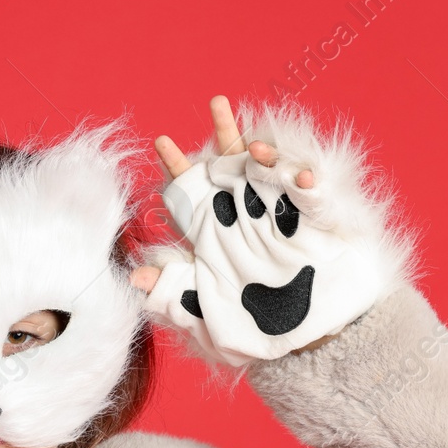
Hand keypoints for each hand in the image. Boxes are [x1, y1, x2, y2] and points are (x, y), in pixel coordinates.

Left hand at [132, 95, 409, 365]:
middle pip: (229, 165)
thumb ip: (171, 297)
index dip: (175, 167)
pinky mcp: (311, 224)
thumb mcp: (205, 317)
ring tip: (256, 149)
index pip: (188, 193)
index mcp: (211, 234)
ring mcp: (277, 216)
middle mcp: (242, 217)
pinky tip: (303, 183)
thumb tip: (135, 279)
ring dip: (262, 153)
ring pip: (269, 169)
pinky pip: (309, 196)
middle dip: (223, 133)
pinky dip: (307, 184)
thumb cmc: (251, 331)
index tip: (161, 141)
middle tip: (217, 102)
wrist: (302, 346)